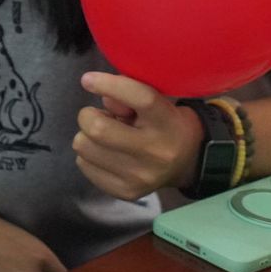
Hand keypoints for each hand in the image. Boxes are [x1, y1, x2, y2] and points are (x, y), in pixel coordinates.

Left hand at [72, 72, 204, 199]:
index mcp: (166, 122)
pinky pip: (84, 165)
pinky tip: (105, 153)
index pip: (139, 98)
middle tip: (95, 116)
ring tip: (104, 136)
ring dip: (86, 136)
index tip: (87, 80)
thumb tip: (104, 97)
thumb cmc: (165, 123)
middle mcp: (155, 152)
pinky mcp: (126, 192)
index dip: (109, 85)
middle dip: (88, 116)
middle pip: (99, 129)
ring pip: (84, 147)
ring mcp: (140, 176)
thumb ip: (129, 94)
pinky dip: (87, 155)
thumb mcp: (157, 101)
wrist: (186, 163)